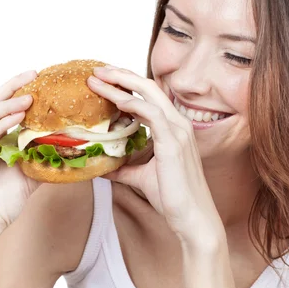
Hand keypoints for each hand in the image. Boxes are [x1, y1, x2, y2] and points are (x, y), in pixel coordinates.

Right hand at [0, 71, 39, 240]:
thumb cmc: (4, 202)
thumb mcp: (33, 176)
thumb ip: (47, 159)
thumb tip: (75, 149)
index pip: (6, 106)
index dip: (20, 90)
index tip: (41, 78)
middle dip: (14, 86)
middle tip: (34, 74)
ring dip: (9, 104)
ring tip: (29, 96)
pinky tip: (14, 119)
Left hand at [87, 66, 222, 241]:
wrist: (192, 217)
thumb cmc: (172, 196)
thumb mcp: (140, 177)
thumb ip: (123, 168)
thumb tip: (101, 167)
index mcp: (173, 127)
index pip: (148, 96)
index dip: (127, 84)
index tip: (103, 79)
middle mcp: (178, 123)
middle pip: (148, 87)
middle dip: (121, 75)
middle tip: (96, 70)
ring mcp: (178, 130)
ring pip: (149, 94)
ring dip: (121, 84)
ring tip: (98, 79)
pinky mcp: (174, 141)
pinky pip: (152, 114)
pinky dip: (133, 103)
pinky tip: (116, 100)